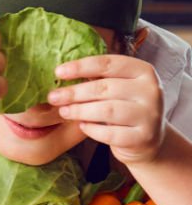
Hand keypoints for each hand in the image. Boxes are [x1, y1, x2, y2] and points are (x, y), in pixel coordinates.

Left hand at [49, 55, 164, 164]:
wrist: (149, 140)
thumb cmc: (125, 107)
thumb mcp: (118, 87)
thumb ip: (99, 79)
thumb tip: (61, 74)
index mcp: (143, 71)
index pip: (108, 64)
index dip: (81, 67)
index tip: (58, 72)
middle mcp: (151, 90)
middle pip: (105, 88)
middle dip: (74, 93)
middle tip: (53, 97)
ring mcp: (150, 115)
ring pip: (107, 110)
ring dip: (80, 111)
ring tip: (63, 111)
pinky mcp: (143, 137)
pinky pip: (111, 133)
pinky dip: (92, 129)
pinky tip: (82, 126)